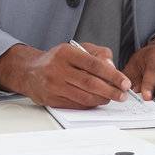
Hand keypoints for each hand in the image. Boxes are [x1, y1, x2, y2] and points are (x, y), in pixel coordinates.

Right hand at [0, 42, 130, 108]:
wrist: (30, 71)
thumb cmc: (57, 59)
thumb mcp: (76, 48)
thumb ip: (97, 54)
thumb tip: (112, 68)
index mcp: (66, 53)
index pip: (94, 64)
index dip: (112, 75)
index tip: (124, 82)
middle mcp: (58, 69)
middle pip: (90, 83)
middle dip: (111, 91)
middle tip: (123, 94)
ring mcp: (54, 86)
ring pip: (84, 97)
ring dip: (102, 99)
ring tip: (112, 97)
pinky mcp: (52, 100)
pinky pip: (76, 105)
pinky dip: (90, 105)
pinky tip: (97, 101)